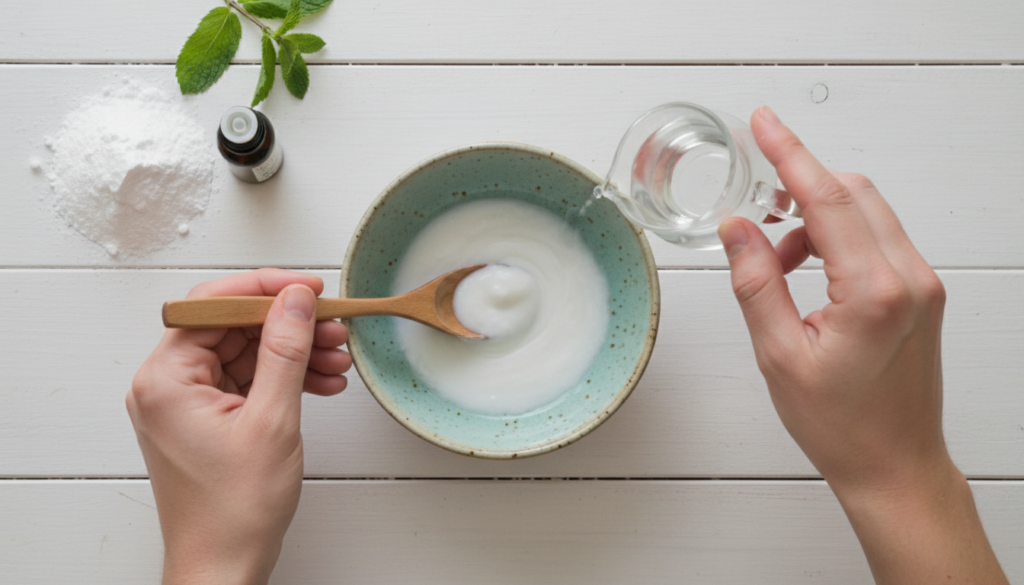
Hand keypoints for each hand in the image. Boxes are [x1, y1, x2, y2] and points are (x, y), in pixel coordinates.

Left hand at [127, 269, 351, 584]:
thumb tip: (295, 299)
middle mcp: (166, 384)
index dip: (264, 288)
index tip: (308, 288)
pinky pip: (246, 378)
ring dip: (293, 351)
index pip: (212, 304)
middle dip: (287, 324)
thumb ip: (284, 350)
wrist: (224, 566)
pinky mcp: (204, 417)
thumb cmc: (233, 511)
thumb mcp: (272, 420)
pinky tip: (320, 381)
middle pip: (231, 325)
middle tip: (333, 325)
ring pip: (243, 351)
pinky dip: (283, 377)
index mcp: (166, 379)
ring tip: (336, 357)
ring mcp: (184, 402)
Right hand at [718, 107, 1006, 583]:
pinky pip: (878, 239)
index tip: (764, 124)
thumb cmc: (842, 424)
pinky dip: (837, 238)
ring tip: (776, 258)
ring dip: (816, 216)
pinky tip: (806, 271)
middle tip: (756, 197)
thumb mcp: (779, 354)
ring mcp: (922, 284)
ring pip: (866, 213)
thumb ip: (756, 281)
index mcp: (873, 292)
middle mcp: (909, 278)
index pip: (828, 200)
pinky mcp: (921, 293)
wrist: (895, 464)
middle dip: (800, 184)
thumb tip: (738, 227)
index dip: (790, 154)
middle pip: (853, 193)